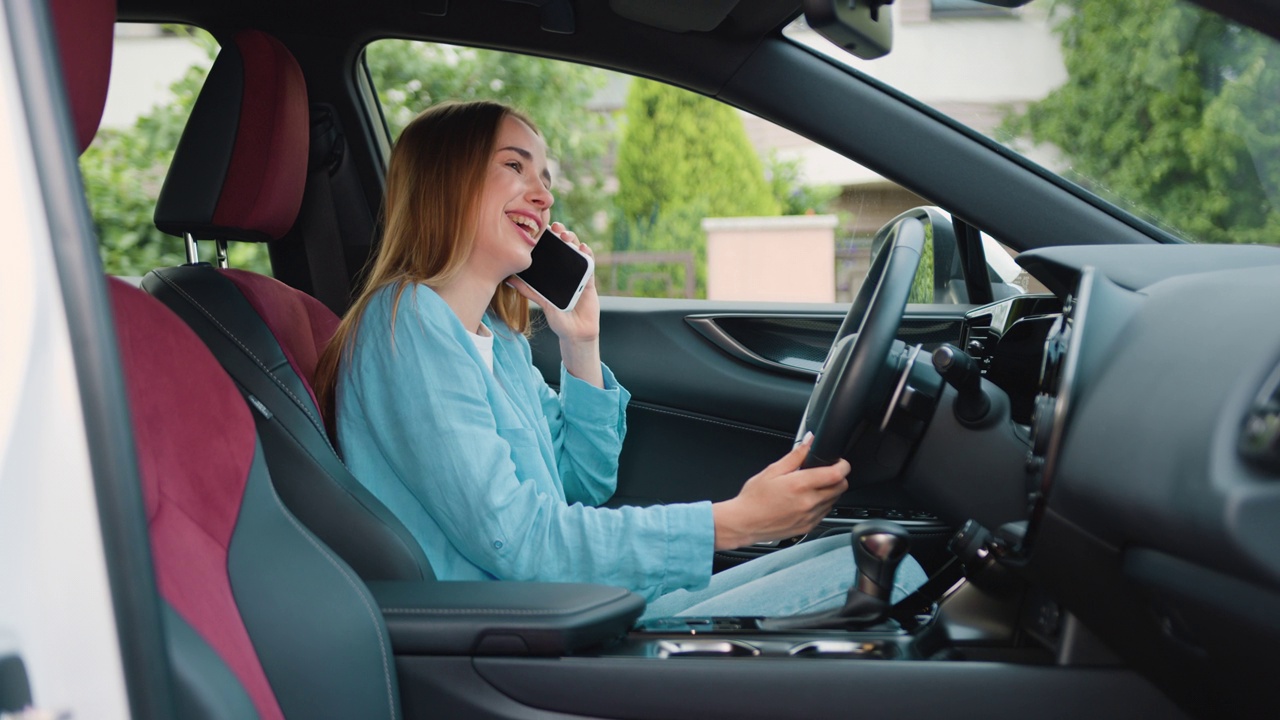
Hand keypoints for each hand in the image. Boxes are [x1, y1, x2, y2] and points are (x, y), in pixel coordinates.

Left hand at [508, 222, 603, 386]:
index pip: (551, 251)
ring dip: (574, 240)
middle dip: (561, 234)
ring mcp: (579, 275)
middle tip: (555, 228)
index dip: (548, 238)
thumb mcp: (541, 303)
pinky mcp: (590, 281)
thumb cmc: (558, 319)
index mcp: (554, 274)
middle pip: (565, 247)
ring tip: (566, 236)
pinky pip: (590, 265)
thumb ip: (528, 291)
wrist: (576, 333)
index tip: (542, 229)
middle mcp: (567, 271)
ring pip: (578, 252)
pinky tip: (583, 248)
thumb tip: (508, 279)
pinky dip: (588, 255)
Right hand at [711, 435, 849, 550]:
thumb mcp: (772, 471)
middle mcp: (808, 502)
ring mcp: (810, 517)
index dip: (842, 465)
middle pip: (841, 487)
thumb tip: (809, 441)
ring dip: (830, 491)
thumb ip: (795, 455)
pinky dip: (822, 504)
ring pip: (835, 500)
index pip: (836, 474)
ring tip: (813, 486)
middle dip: (838, 477)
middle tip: (826, 472)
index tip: (838, 462)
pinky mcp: (808, 526)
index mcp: (800, 485)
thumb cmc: (754, 498)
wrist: (744, 523)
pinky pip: (825, 513)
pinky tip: (807, 500)